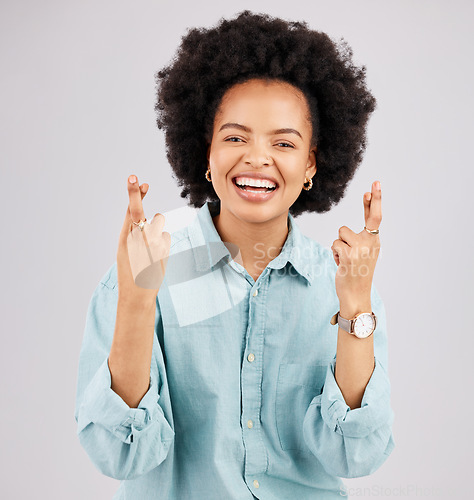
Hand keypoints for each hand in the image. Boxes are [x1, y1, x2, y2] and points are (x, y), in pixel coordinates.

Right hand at [116, 175, 170, 302]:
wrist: (137, 295)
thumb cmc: (129, 272)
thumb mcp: (124, 250)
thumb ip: (131, 231)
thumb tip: (144, 216)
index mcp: (124, 239)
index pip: (130, 211)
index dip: (134, 194)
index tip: (135, 178)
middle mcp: (138, 239)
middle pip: (142, 212)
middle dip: (138, 196)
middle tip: (140, 182)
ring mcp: (152, 244)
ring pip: (158, 222)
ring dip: (156, 228)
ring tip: (150, 246)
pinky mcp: (164, 250)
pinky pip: (166, 236)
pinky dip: (163, 242)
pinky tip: (157, 255)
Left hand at [330, 180, 381, 309]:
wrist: (356, 295)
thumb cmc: (355, 274)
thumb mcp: (360, 255)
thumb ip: (357, 241)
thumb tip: (343, 231)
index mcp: (374, 242)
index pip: (375, 218)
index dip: (375, 201)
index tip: (375, 185)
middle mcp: (372, 243)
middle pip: (370, 217)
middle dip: (375, 199)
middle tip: (375, 182)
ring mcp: (362, 249)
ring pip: (342, 232)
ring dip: (339, 245)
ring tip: (344, 258)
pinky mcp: (350, 255)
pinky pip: (335, 244)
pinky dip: (335, 253)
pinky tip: (341, 264)